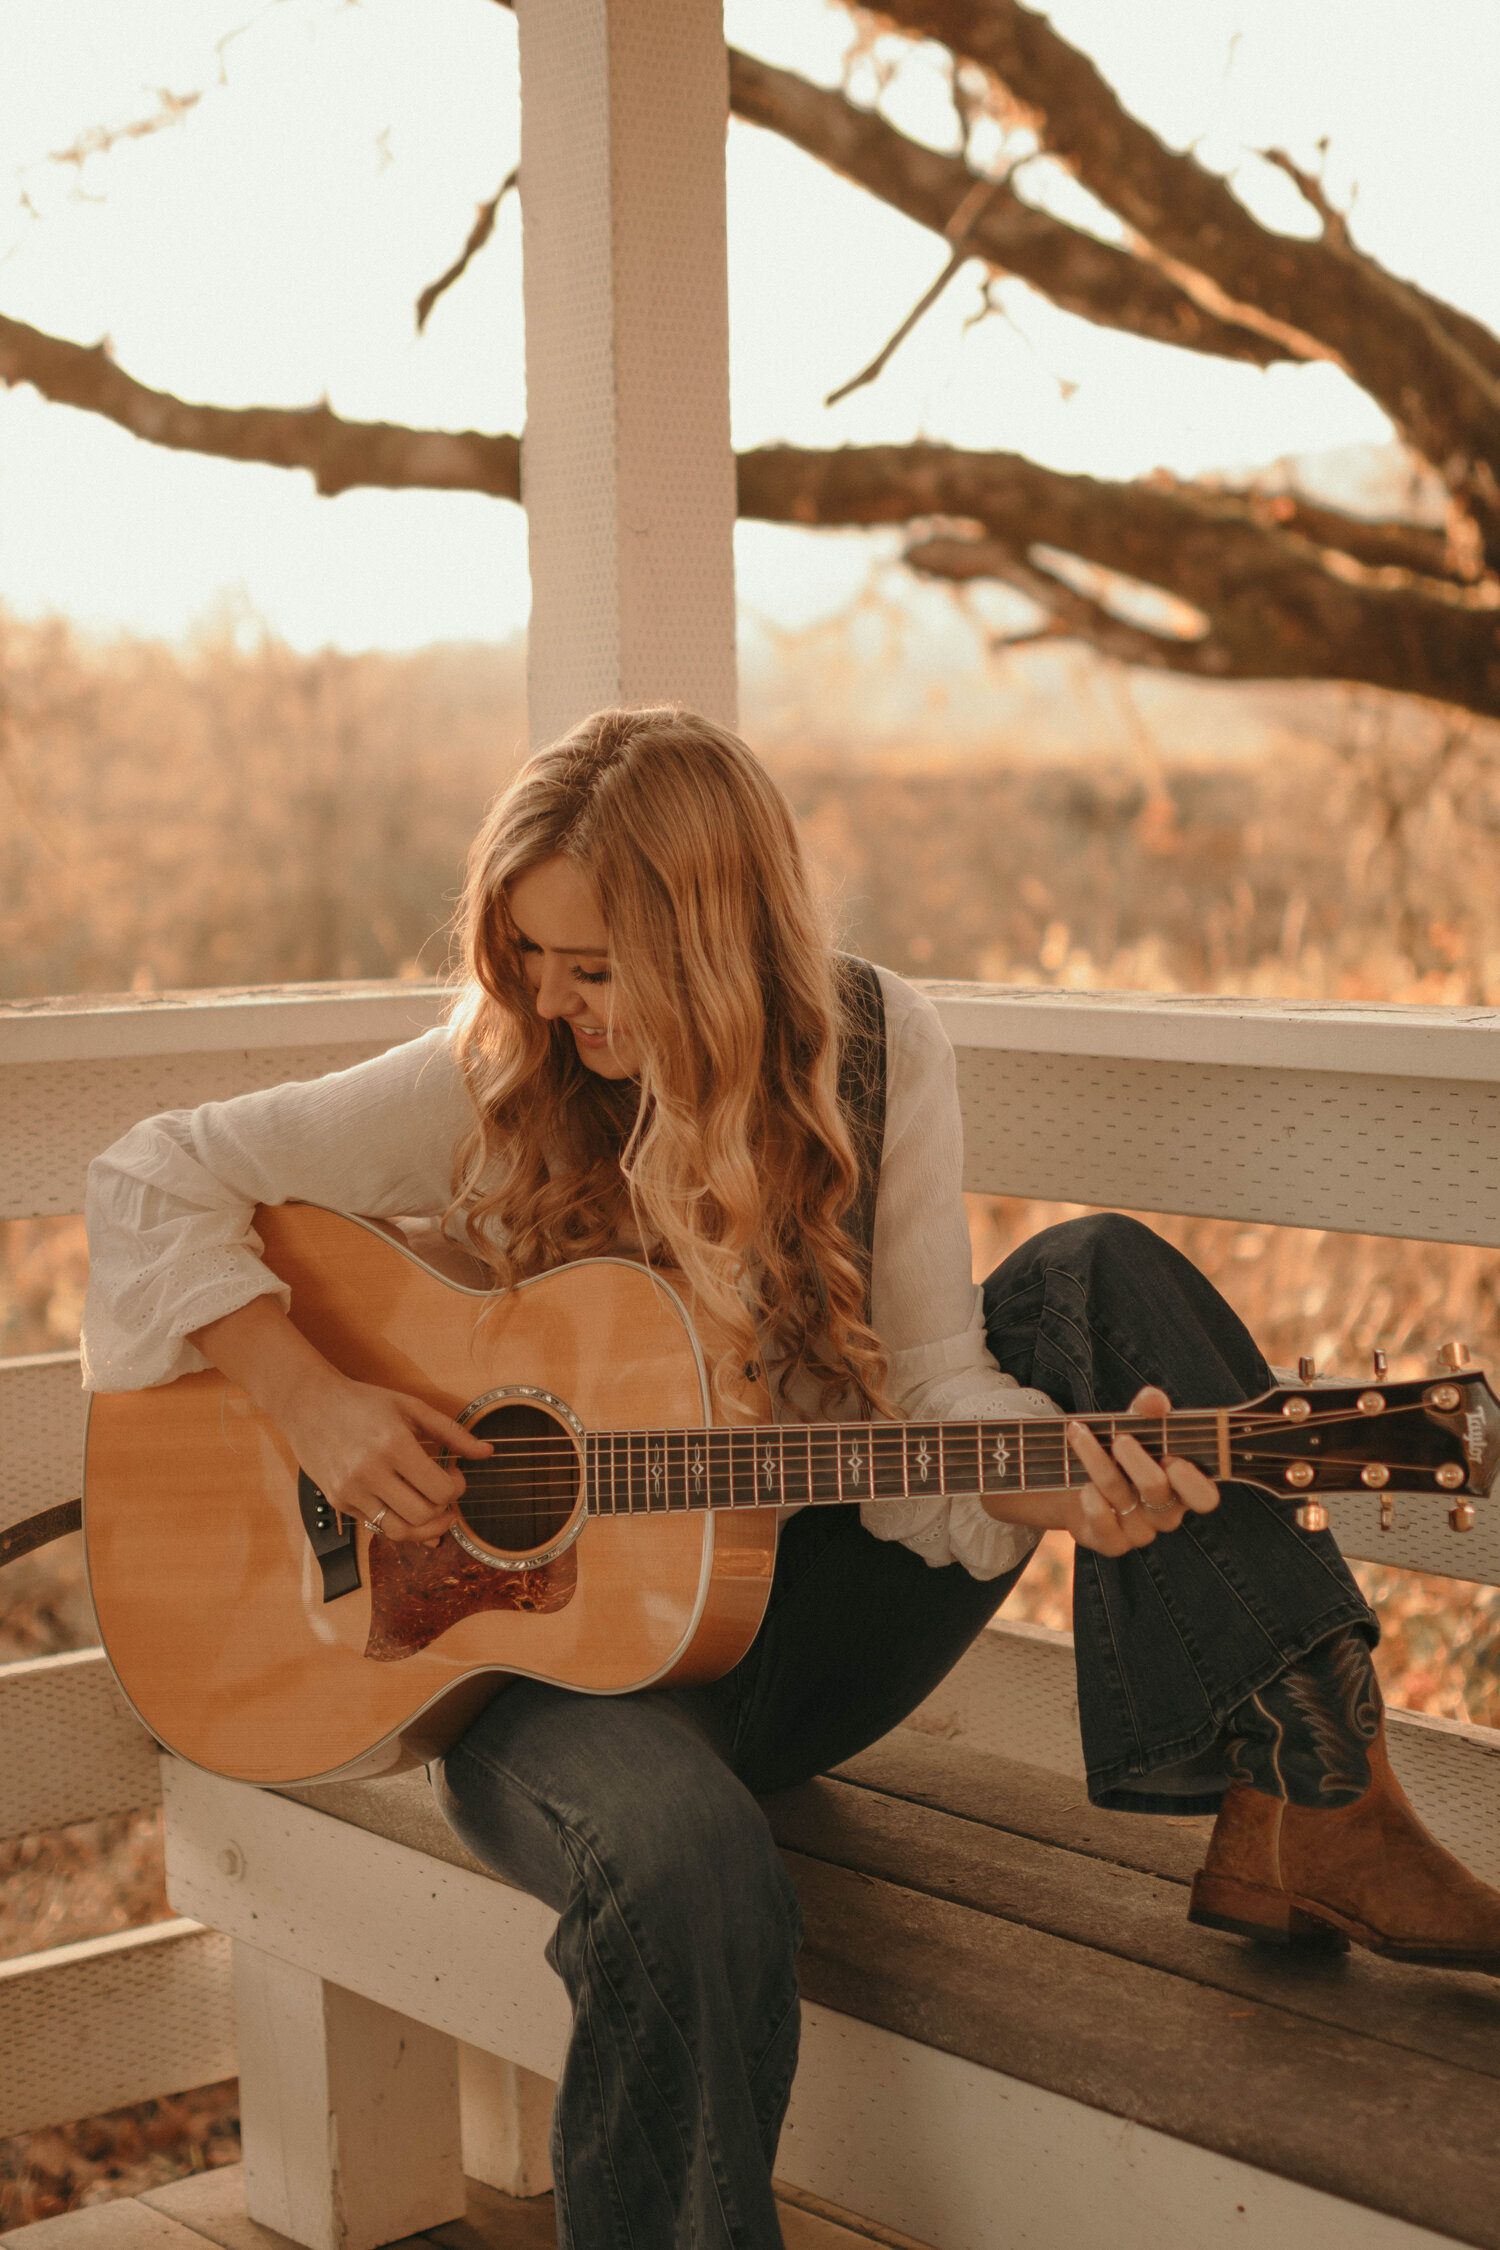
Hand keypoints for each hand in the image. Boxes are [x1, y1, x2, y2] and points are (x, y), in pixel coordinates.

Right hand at [283, 1374, 491, 1546]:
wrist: (309, 1405)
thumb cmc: (364, 1403)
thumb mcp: (412, 1407)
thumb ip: (452, 1432)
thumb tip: (488, 1453)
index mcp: (393, 1445)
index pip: (440, 1490)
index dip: (457, 1488)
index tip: (454, 1472)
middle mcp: (370, 1472)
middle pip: (424, 1515)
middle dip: (445, 1509)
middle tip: (445, 1492)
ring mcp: (351, 1491)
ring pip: (400, 1532)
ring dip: (425, 1528)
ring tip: (434, 1511)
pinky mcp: (339, 1502)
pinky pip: (377, 1528)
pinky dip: (400, 1525)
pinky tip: (407, 1508)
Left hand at [1060, 1384, 1219, 1556]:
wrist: (1078, 1478)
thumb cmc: (1120, 1449)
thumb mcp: (1135, 1424)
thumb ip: (1148, 1409)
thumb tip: (1153, 1400)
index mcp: (1183, 1487)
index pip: (1205, 1498)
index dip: (1192, 1482)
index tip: (1171, 1458)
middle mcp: (1165, 1514)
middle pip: (1157, 1491)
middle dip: (1136, 1461)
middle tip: (1120, 1440)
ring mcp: (1139, 1532)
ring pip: (1121, 1497)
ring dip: (1096, 1460)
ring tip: (1078, 1433)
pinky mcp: (1111, 1542)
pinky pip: (1102, 1523)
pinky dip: (1090, 1499)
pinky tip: (1082, 1484)